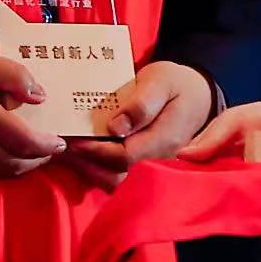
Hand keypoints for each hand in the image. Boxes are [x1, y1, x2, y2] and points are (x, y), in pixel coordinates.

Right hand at [0, 47, 62, 181]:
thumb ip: (12, 76)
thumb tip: (39, 96)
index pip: (26, 142)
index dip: (47, 146)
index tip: (59, 142)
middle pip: (16, 161)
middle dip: (38, 158)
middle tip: (48, 149)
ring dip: (20, 165)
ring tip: (29, 155)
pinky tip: (0, 158)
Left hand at [57, 61, 215, 187]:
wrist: (197, 93)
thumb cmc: (176, 83)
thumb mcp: (161, 81)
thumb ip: (141, 105)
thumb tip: (115, 128)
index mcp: (164, 139)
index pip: (124, 157)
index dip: (94, 150)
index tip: (72, 138)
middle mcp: (159, 159)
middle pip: (117, 174)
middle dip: (86, 162)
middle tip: (63, 145)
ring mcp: (153, 164)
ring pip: (116, 180)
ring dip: (90, 167)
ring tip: (69, 149)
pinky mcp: (144, 163)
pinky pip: (118, 173)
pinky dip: (97, 166)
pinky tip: (82, 151)